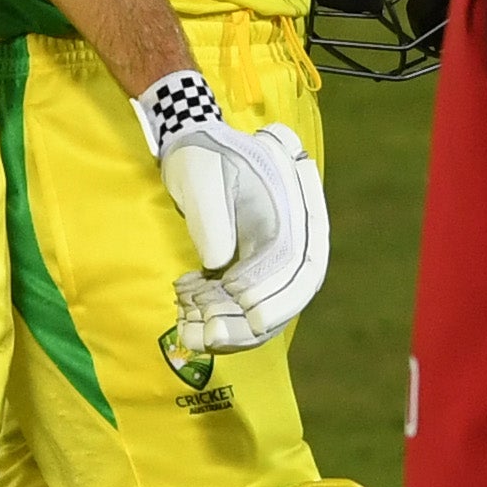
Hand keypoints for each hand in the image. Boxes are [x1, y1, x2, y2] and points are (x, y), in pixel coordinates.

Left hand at [156, 107, 329, 349]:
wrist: (194, 152)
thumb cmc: (201, 160)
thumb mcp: (202, 180)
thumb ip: (212, 221)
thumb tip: (218, 266)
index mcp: (294, 216)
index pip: (298, 268)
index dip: (270, 294)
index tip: (233, 303)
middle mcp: (294, 244)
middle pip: (287, 299)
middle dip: (247, 325)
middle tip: (207, 335)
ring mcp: (274, 262)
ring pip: (265, 313)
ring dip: (230, 331)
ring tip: (189, 334)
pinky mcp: (253, 274)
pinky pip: (245, 310)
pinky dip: (220, 323)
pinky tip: (187, 324)